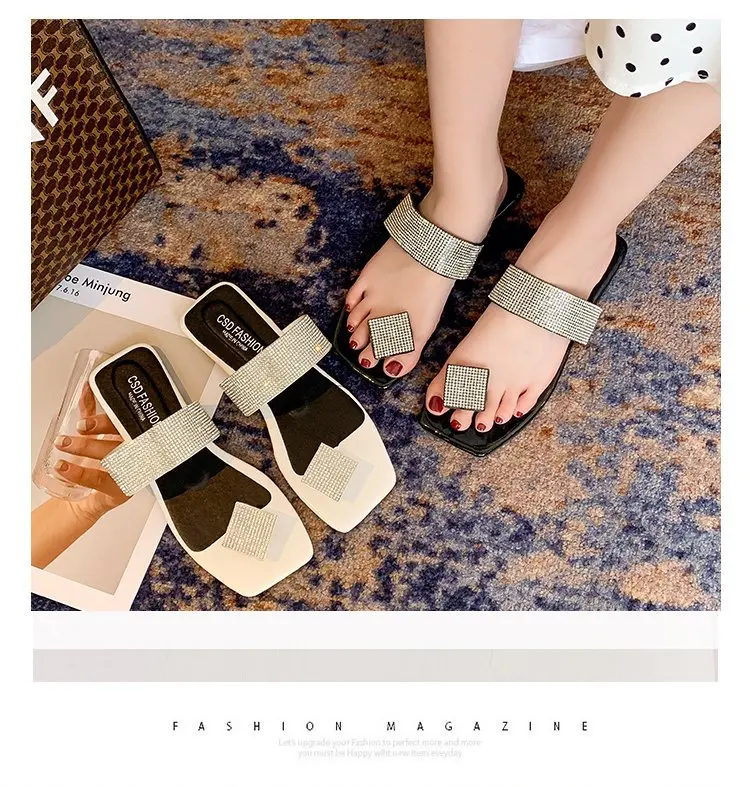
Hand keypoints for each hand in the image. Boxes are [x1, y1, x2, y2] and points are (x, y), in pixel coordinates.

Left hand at [53, 382, 127, 521]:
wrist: (97, 497)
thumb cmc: (102, 462)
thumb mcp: (100, 434)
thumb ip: (92, 412)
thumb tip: (85, 389)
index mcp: (135, 434)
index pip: (127, 422)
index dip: (106, 422)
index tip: (85, 423)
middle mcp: (137, 451)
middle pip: (122, 438)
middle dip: (97, 433)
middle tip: (72, 433)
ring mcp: (131, 471)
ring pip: (112, 457)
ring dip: (86, 449)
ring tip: (62, 445)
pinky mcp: (122, 489)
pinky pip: (101, 480)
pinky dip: (80, 473)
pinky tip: (64, 467)